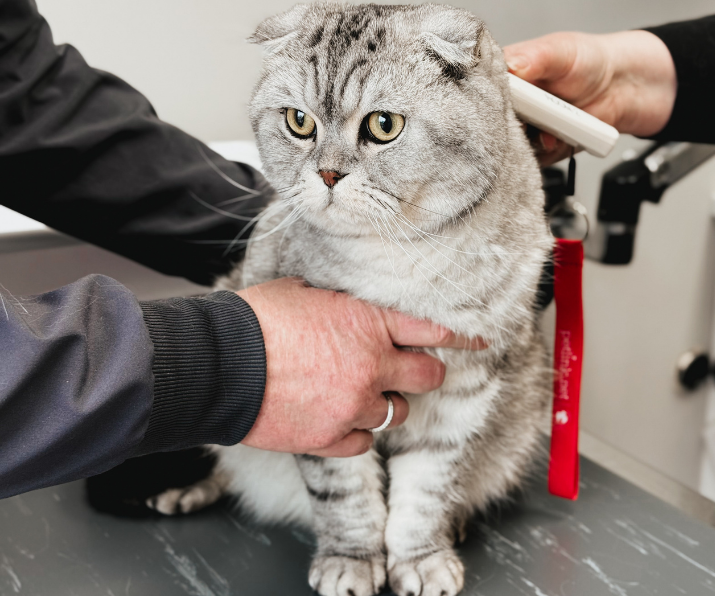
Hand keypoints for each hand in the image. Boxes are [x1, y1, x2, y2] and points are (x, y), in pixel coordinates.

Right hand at [236, 278, 485, 456]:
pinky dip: (357, 432)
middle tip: (411, 373)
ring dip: (385, 403)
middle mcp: (372, 365)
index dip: (459, 338)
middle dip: (424, 374)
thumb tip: (340, 306)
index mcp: (368, 323)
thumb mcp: (303, 293)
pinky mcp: (331, 438)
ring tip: (357, 394)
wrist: (218, 363)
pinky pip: (365, 441)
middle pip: (427, 377)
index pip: (432, 331)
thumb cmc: (254, 322)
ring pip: (398, 413)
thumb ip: (338, 305)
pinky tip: (338, 419)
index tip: (476, 342)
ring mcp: (354, 405)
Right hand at [504, 31, 676, 164]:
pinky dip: (546, 154)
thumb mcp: (560, 51)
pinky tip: (558, 139)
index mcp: (506, 77)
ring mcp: (524, 129)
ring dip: (529, 144)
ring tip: (551, 129)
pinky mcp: (539, 150)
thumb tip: (510, 65)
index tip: (505, 105)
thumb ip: (534, 57)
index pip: (481, 93)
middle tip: (531, 120)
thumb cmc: (589, 62)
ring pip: (510, 148)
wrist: (621, 88)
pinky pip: (532, 163)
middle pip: (491, 126)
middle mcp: (510, 104)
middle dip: (509, 127)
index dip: (488, 102)